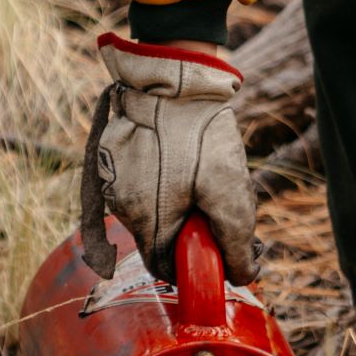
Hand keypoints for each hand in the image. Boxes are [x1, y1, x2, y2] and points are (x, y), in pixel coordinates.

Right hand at [81, 33, 257, 282]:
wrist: (174, 78)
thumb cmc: (200, 137)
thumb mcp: (230, 194)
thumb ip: (235, 244)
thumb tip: (241, 276)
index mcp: (145, 220)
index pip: (166, 267)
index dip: (195, 264)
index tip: (219, 249)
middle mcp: (121, 205)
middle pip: (161, 237)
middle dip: (192, 229)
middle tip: (221, 203)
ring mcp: (114, 178)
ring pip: (154, 208)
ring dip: (181, 201)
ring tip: (206, 171)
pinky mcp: (115, 155)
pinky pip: (144, 181)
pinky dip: (167, 178)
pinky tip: (188, 156)